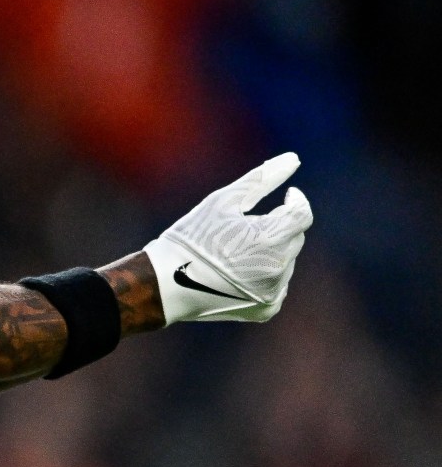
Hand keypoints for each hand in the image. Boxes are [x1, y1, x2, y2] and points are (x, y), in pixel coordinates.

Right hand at [145, 153, 313, 323]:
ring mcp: (274, 291)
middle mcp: (279, 267)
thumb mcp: (222, 202)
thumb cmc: (191, 239)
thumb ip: (262, 180)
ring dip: (271, 251)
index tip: (286, 197)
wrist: (165, 286)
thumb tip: (294, 159)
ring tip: (236, 253)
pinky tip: (239, 273)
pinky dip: (265, 276)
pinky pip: (278, 284)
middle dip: (278, 227)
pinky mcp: (267, 308)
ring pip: (286, 260)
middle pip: (294, 237)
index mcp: (270, 238)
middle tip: (246, 227)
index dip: (296, 201)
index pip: (303, 213)